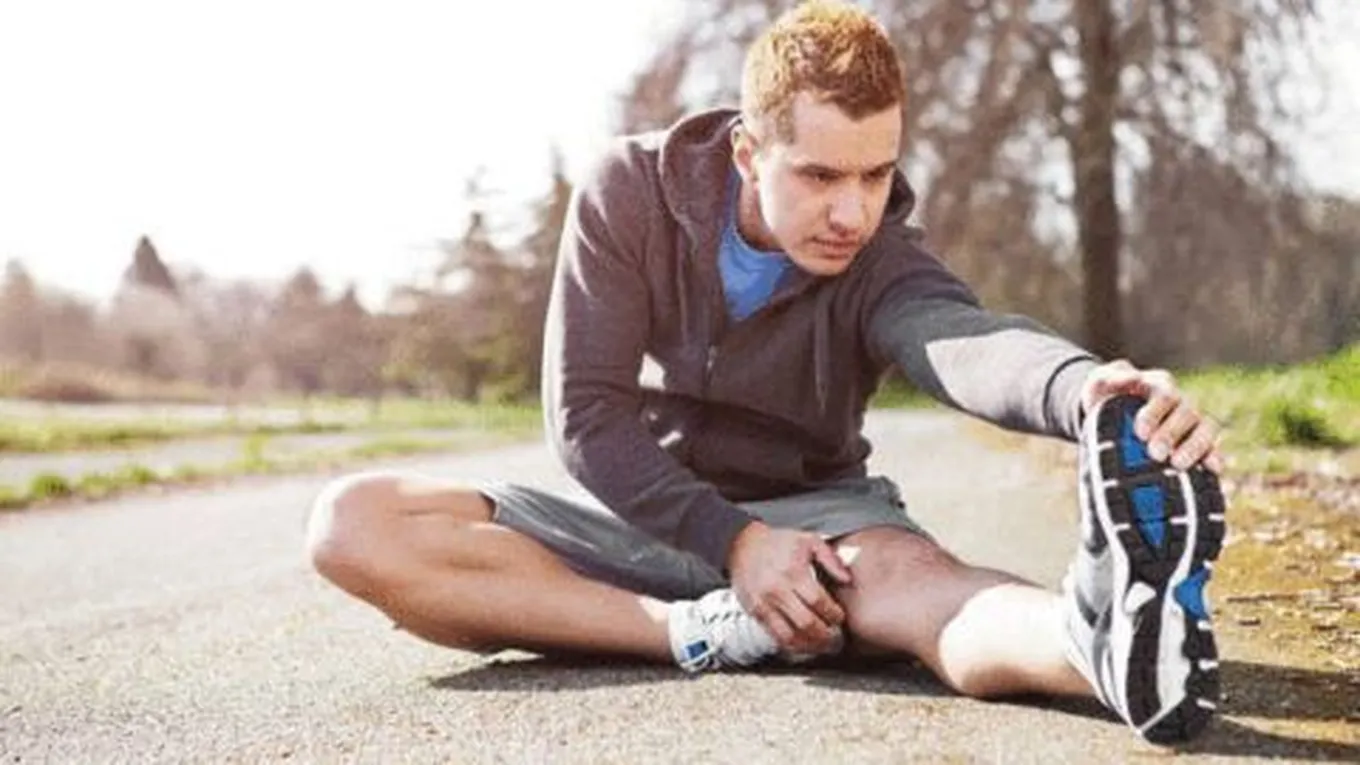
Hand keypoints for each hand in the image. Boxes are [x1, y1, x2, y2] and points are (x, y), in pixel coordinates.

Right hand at [726, 522, 853, 655]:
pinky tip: (804, 645)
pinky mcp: (755, 613)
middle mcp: (778, 590)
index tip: (840, 618)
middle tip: (837, 639)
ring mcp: (764, 604)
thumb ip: (831, 559)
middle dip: (826, 636)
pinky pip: (775, 637)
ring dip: (810, 646)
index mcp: (793, 572)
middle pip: (806, 623)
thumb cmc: (777, 542)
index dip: (834, 614)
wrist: (742, 545)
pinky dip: (792, 645)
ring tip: (823, 646)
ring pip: (790, 636)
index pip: (819, 601)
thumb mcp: (808, 541)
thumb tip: (847, 579)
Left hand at [1080, 359, 1224, 473]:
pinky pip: (1214, 451)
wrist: (1107, 417)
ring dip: (1196, 448)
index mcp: (1159, 386)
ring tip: (1179, 465)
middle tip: (1155, 454)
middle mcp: (1181, 403)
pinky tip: (1214, 472)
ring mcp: (1192, 424)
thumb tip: (1131, 377)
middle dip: (1172, 434)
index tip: (1139, 433)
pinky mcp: (1198, 445)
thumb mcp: (1099, 384)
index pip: (1163, 396)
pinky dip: (1216, 460)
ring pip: (1206, 430)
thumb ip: (1110, 378)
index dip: (1155, 414)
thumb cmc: (1105, 397)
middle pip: (1187, 414)